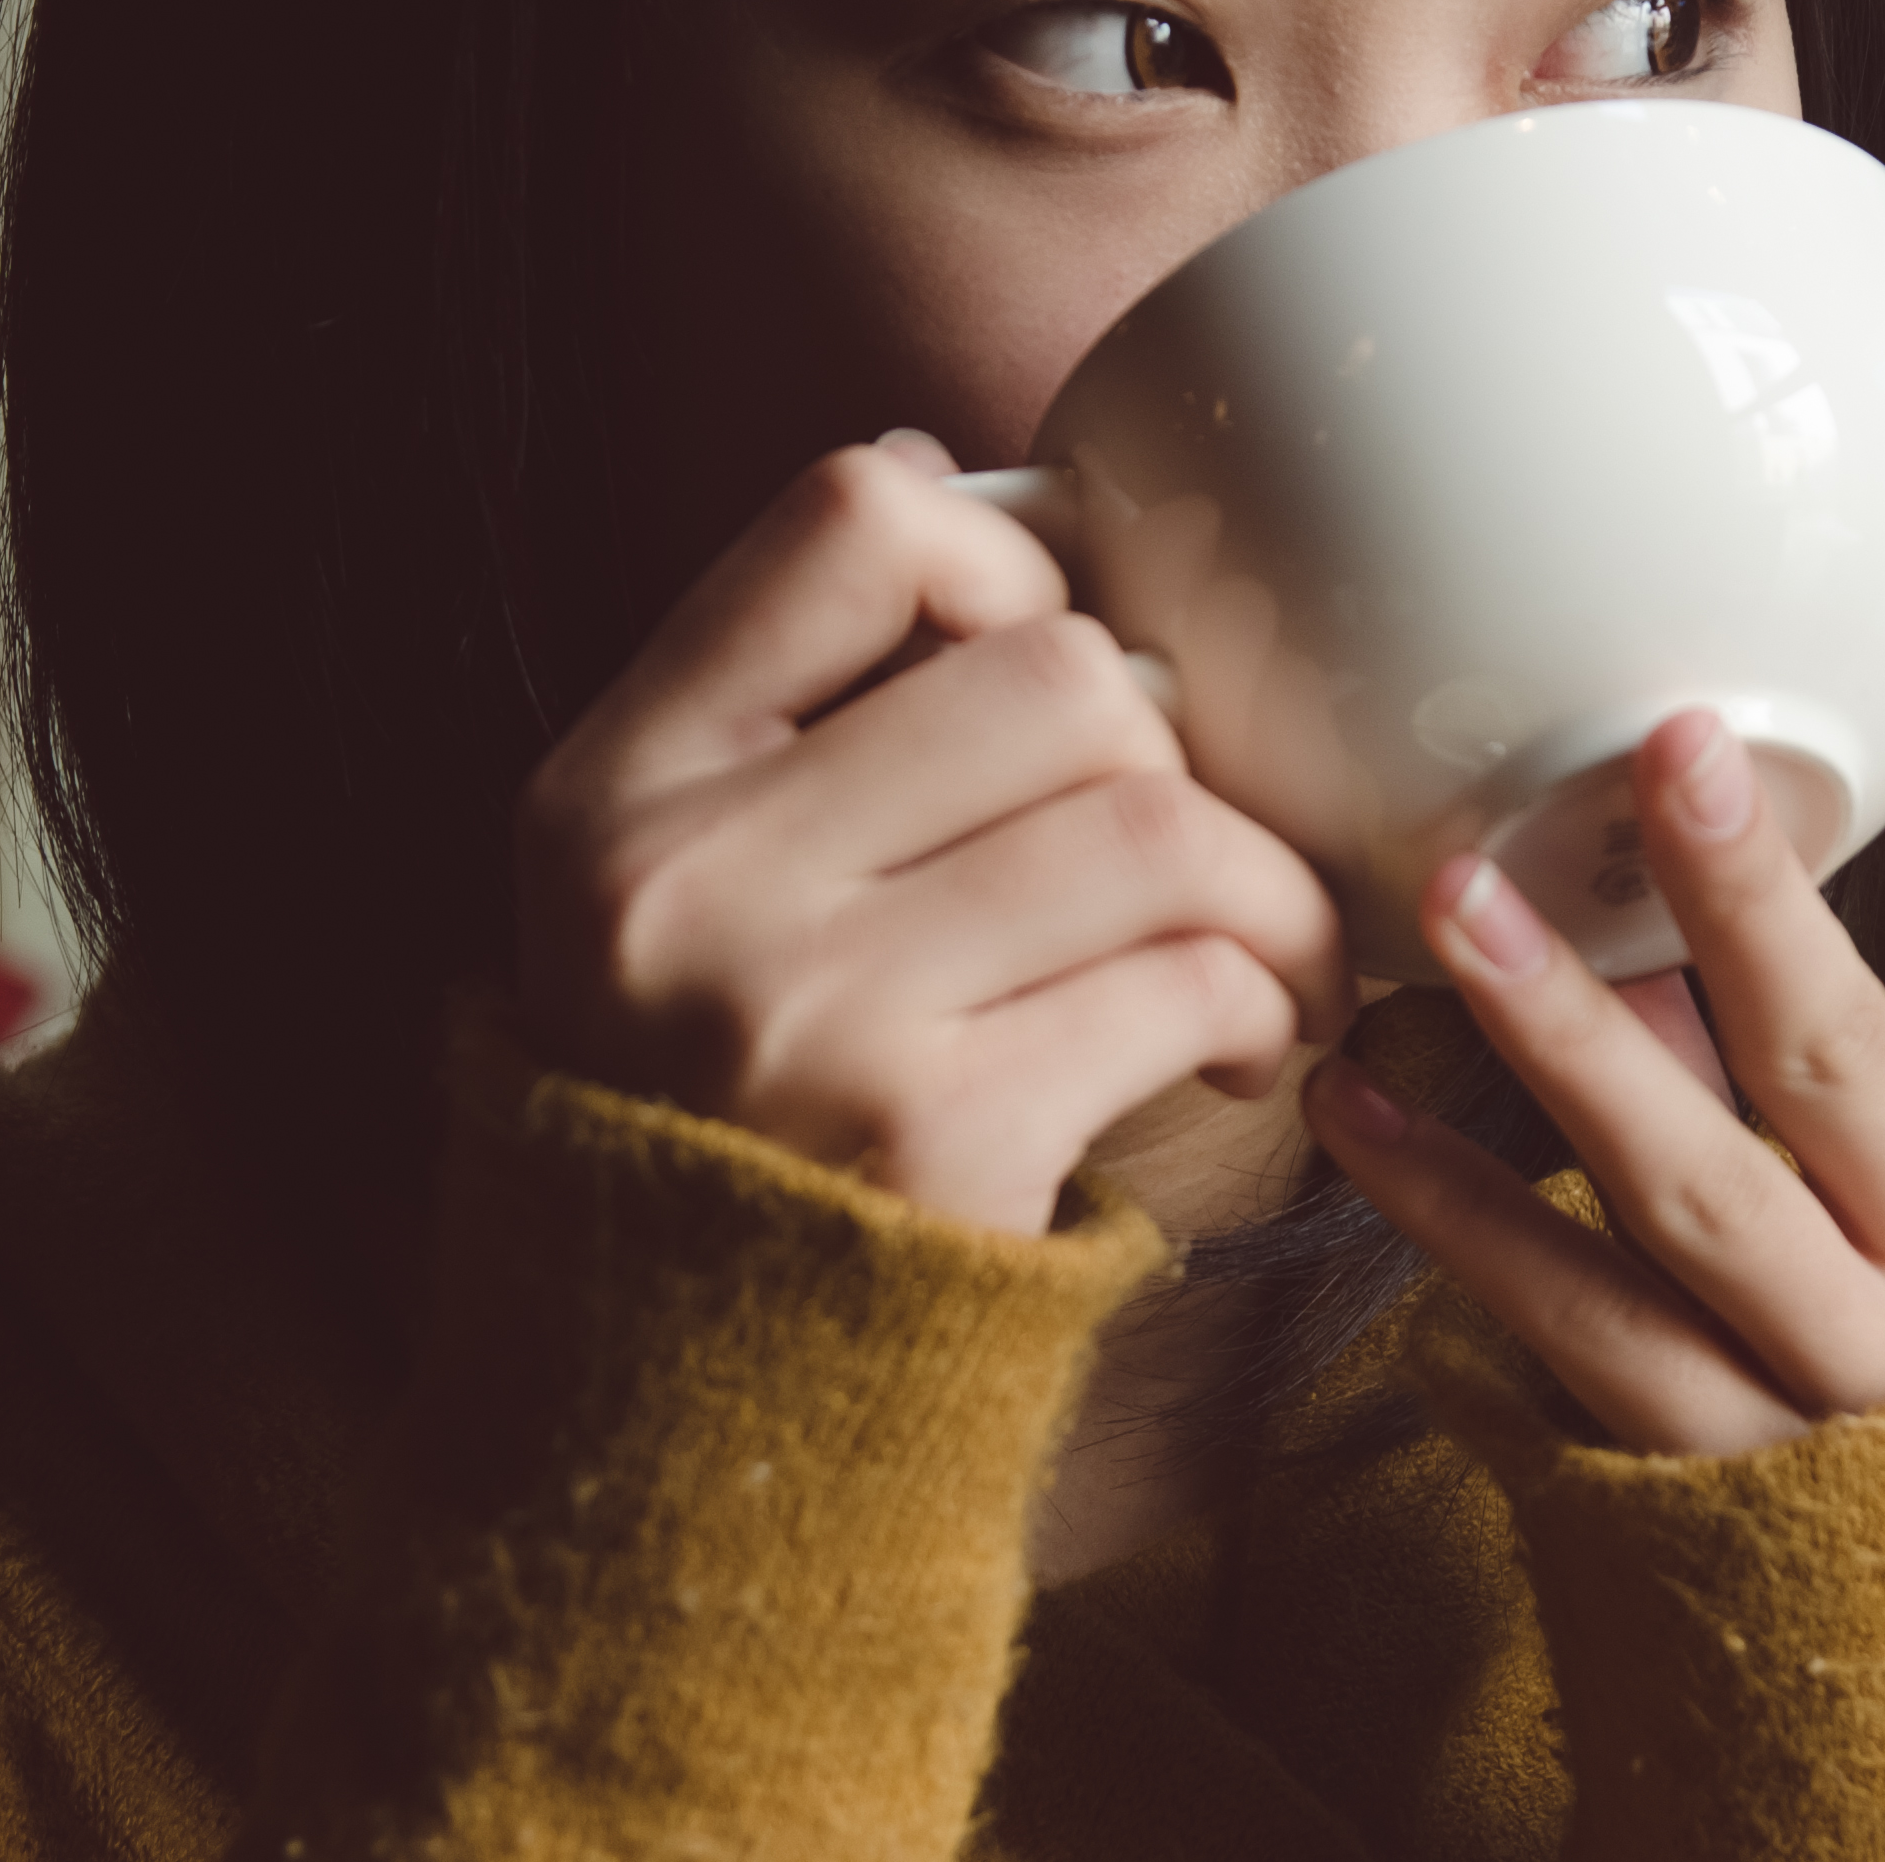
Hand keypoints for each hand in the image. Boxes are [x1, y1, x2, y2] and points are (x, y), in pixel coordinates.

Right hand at [515, 432, 1352, 1234]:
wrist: (684, 1411)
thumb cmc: (735, 1108)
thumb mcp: (679, 884)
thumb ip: (796, 705)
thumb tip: (943, 472)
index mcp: (615, 784)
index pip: (852, 521)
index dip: (1003, 557)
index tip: (1050, 673)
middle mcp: (687, 880)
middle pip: (1053, 672)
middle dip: (1175, 754)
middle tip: (1192, 849)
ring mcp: (807, 1008)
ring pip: (1156, 821)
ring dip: (1268, 888)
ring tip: (1263, 954)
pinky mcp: (939, 1134)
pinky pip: (1190, 979)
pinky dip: (1267, 1000)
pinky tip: (1241, 1045)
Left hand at [1307, 541, 1884, 1453]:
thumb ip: (1815, 1020)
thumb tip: (1679, 813)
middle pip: (1838, 1053)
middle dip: (1754, 894)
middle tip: (1666, 743)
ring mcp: (1824, 1374)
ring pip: (1692, 1190)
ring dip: (1566, 1039)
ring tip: (1454, 905)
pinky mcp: (1704, 1474)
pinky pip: (1565, 1319)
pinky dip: (1452, 1210)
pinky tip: (1351, 1106)